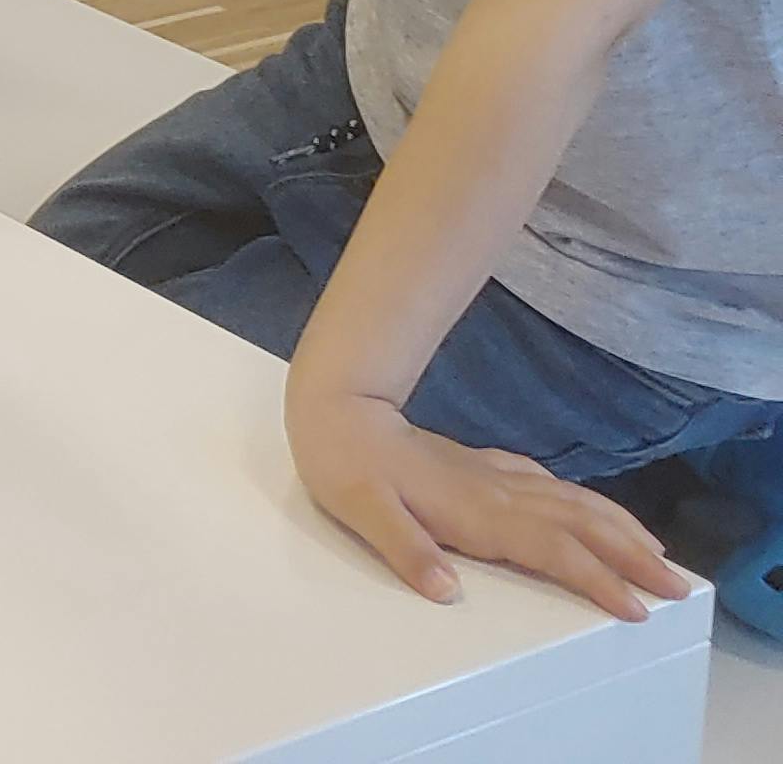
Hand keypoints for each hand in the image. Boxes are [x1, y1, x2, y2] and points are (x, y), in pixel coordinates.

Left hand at [284, 382, 689, 617]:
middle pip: (580, 524)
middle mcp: (497, 490)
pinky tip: (589, 507)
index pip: (553, 549)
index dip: (597, 578)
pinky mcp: (481, 464)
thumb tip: (444, 591)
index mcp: (476, 510)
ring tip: (657, 549)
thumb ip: (406, 550)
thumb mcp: (363, 511)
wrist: (334, 407)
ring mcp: (492, 474)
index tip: (638, 607)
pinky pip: (549, 483)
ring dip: (619, 525)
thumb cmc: (345, 463)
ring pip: (572, 500)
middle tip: (680, 585)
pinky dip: (582, 500)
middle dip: (633, 554)